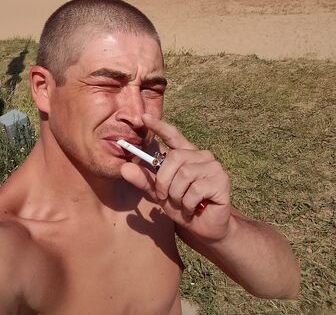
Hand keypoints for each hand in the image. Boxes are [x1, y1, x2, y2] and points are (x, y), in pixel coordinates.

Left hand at [120, 113, 231, 240]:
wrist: (205, 228)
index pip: (172, 134)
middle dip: (164, 181)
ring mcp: (212, 166)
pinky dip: (188, 204)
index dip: (158, 126)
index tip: (143, 118)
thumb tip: (124, 168)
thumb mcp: (159, 193)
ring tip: (182, 204)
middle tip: (166, 197)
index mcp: (185, 154)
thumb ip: (144, 180)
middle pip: (174, 158)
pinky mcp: (221, 180)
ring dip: (176, 195)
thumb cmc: (182, 206)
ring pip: (184, 175)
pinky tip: (193, 208)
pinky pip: (195, 190)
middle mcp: (200, 155)